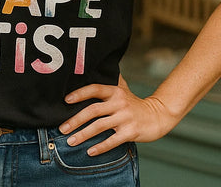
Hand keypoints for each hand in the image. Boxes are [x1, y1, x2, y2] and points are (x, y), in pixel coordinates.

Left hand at [59, 75, 179, 155]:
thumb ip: (109, 81)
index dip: (79, 94)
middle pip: (92, 110)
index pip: (94, 89)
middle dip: (75, 120)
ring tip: (70, 141)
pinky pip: (113, 140)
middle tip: (62, 128)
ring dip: (83, 135)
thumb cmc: (134, 103)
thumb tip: (91, 69)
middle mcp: (119, 103)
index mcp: (115, 91)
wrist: (158, 116)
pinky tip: (90, 151)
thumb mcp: (123, 89)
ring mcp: (125, 118)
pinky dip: (100, 147)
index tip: (65, 100)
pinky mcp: (131, 132)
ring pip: (99, 126)